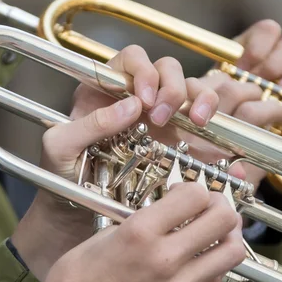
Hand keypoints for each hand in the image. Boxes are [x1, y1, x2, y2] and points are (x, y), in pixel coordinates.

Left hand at [12, 45, 218, 280]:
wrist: (76, 221)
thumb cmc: (60, 180)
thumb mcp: (59, 149)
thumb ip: (86, 123)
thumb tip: (130, 106)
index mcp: (106, 92)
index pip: (133, 59)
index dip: (144, 70)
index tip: (145, 98)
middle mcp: (138, 102)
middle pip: (169, 70)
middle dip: (173, 86)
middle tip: (163, 116)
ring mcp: (162, 123)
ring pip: (192, 92)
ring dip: (201, 98)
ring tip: (197, 121)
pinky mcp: (181, 148)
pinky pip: (207, 133)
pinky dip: (219, 135)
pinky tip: (222, 149)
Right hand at [38, 183, 245, 281]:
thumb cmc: (80, 280)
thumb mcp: (104, 233)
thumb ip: (142, 220)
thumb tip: (169, 211)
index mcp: (141, 232)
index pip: (195, 195)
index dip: (194, 189)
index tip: (184, 194)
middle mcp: (166, 257)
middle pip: (224, 219)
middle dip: (219, 207)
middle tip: (209, 208)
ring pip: (232, 252)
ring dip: (227, 237)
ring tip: (214, 234)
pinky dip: (214, 267)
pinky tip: (199, 263)